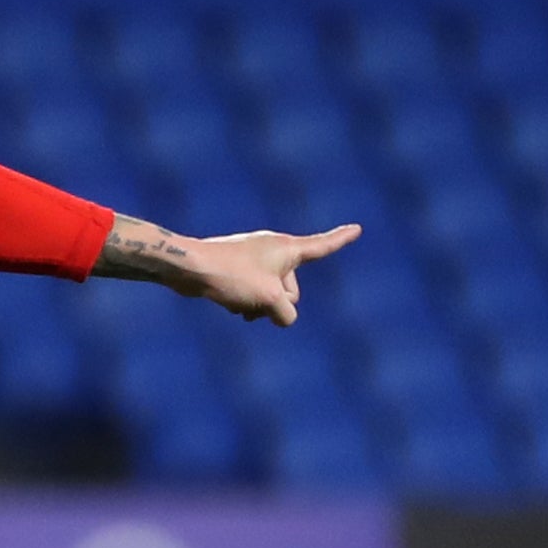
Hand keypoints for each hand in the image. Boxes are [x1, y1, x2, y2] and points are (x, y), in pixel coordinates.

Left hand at [136, 223, 359, 324]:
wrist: (190, 268)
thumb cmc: (232, 276)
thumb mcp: (269, 299)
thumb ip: (286, 313)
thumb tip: (282, 318)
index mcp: (287, 248)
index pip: (323, 245)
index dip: (341, 239)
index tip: (357, 228)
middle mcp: (274, 250)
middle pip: (292, 289)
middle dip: (278, 303)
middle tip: (255, 297)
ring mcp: (256, 260)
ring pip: (272, 296)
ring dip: (260, 307)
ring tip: (238, 301)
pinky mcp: (240, 271)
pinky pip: (255, 295)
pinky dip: (248, 303)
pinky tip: (231, 305)